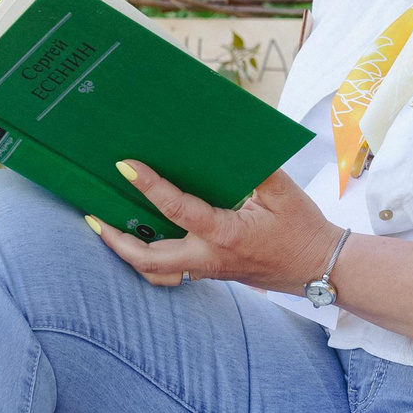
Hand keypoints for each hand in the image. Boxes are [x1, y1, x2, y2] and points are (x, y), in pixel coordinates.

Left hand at [90, 163, 342, 292]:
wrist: (321, 269)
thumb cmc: (303, 228)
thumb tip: (228, 139)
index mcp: (225, 233)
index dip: (148, 185)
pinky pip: (170, 273)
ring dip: (126, 253)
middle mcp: (209, 257)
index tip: (125, 165)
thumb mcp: (283, 191)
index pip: (175, 209)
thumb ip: (256, 167)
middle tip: (91, 216)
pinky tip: (140, 240)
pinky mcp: (211, 274)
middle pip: (148, 259)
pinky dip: (148, 260)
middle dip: (115, 239)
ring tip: (105, 230)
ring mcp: (208, 270)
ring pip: (155, 273)